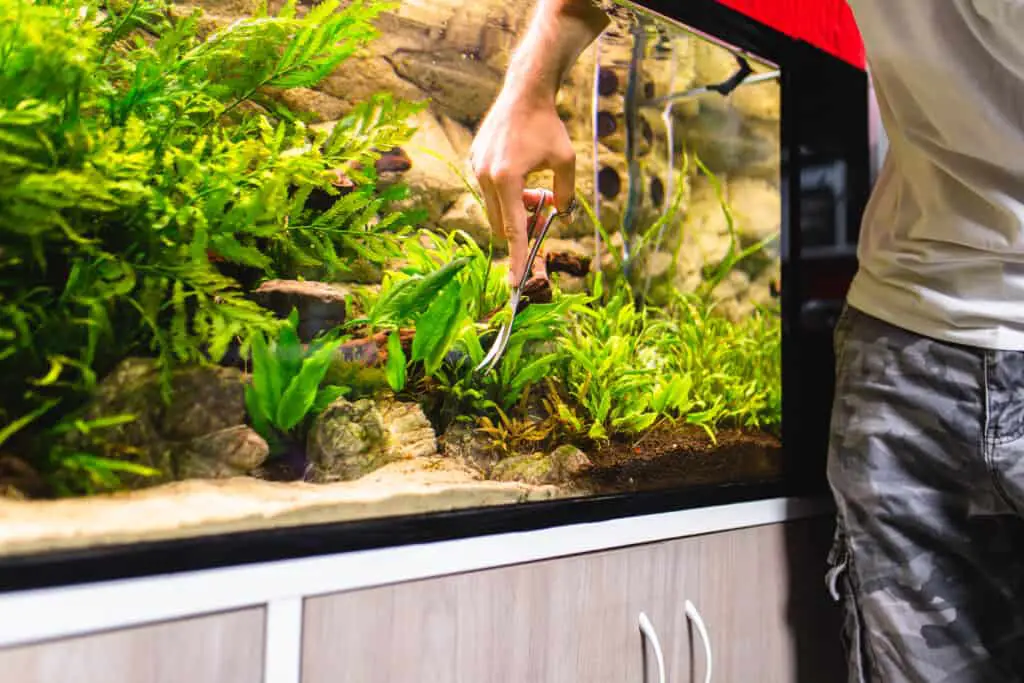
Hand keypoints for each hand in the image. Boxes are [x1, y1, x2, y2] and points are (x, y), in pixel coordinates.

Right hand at [470, 88, 575, 284]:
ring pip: (494, 209)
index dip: (517, 256)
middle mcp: (485, 176)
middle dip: (522, 225)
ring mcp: (476, 169)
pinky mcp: (473, 161)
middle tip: (543, 211)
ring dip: (514, 209)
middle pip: (501, 223)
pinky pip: (488, 192)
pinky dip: (505, 194)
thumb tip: (560, 217)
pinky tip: (520, 173)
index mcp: (506, 178)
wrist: (524, 93)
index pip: (513, 228)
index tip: (516, 281)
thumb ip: (565, 195)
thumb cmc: (548, 125)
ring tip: (534, 190)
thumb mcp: (566, 161)